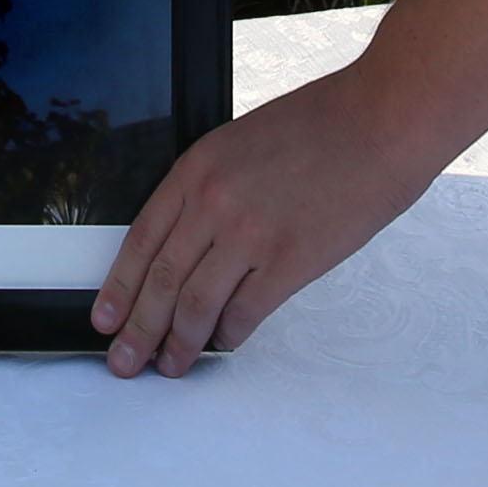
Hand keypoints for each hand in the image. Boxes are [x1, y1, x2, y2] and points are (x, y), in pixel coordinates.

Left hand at [88, 68, 440, 376]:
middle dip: (137, 329)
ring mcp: (250, 233)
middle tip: (124, 360)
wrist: (381, 120)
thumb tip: (193, 243)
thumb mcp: (243, 141)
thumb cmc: (325, 124)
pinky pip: (245, 311)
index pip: (140, 239)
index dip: (118, 286)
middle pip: (160, 280)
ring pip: (195, 304)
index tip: (106, 316)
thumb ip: (213, 187)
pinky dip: (229, 336)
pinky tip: (223, 345)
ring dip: (178, 344)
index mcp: (197, 167)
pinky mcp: (290, 260)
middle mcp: (214, 202)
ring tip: (170, 366)